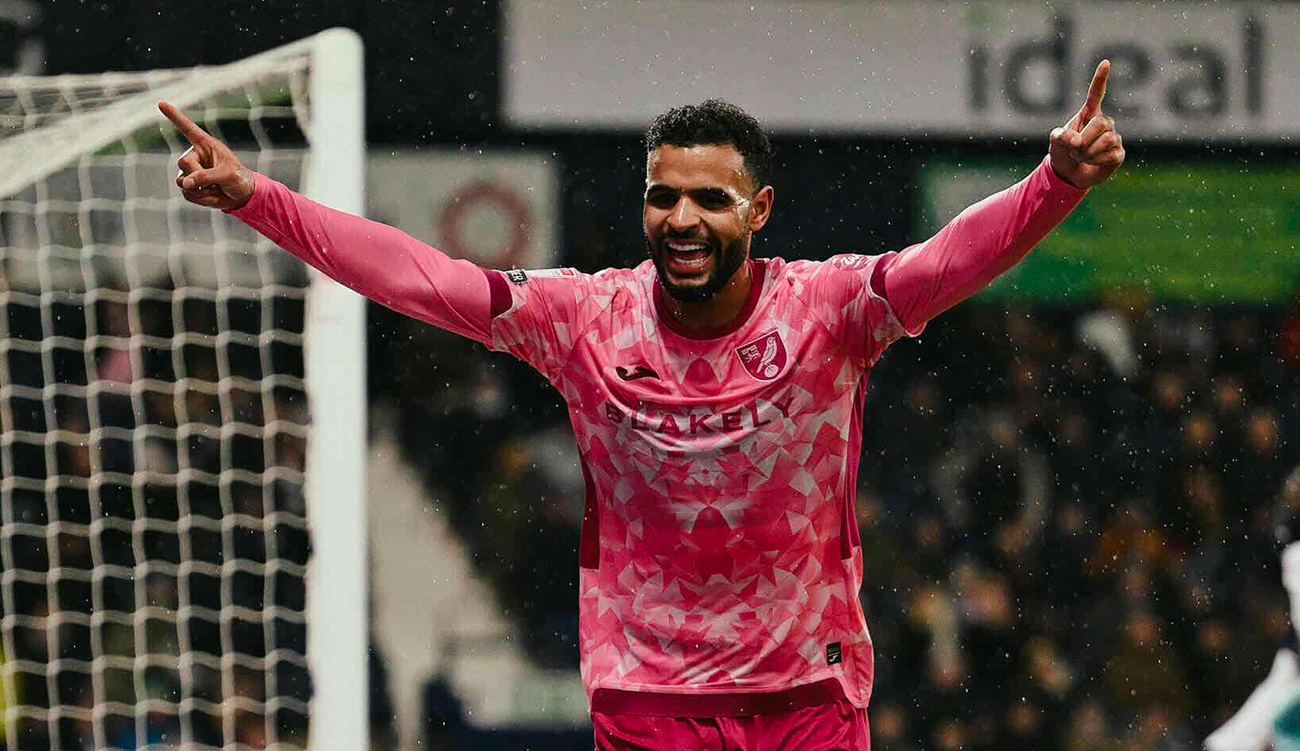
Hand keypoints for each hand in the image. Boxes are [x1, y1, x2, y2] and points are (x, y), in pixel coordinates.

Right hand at [158, 101, 255, 210]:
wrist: (242, 196)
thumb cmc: (238, 178)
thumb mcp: (227, 174)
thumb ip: (206, 176)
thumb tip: (184, 183)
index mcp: (205, 145)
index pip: (187, 128)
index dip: (174, 116)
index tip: (160, 102)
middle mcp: (194, 156)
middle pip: (183, 163)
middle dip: (199, 175)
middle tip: (217, 180)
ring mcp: (190, 172)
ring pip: (182, 182)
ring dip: (201, 189)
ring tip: (216, 188)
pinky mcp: (189, 187)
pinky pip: (187, 195)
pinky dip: (202, 199)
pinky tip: (213, 194)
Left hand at [1048, 60, 1125, 189]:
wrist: (1069, 174)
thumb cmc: (1063, 152)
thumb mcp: (1055, 142)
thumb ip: (1060, 137)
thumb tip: (1076, 140)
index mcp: (1088, 114)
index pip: (1096, 94)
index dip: (1100, 79)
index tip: (1105, 63)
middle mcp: (1104, 122)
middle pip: (1101, 123)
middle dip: (1083, 140)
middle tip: (1074, 150)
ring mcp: (1113, 137)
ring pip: (1107, 140)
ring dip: (1088, 153)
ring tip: (1081, 156)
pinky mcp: (1118, 153)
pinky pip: (1110, 155)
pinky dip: (1095, 161)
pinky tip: (1092, 163)